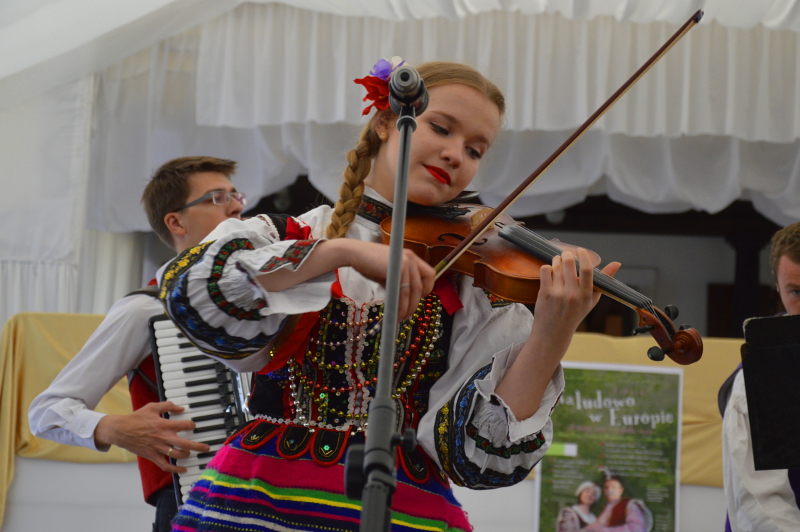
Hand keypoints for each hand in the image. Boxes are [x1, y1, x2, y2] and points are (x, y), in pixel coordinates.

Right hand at [94, 401, 210, 473]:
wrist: (121, 430)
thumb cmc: (136, 418)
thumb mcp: (152, 407)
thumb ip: (168, 406)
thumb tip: (180, 408)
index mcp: (164, 425)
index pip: (185, 425)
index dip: (192, 425)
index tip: (193, 426)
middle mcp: (163, 437)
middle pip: (186, 443)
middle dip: (198, 446)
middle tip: (206, 447)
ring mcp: (158, 448)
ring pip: (177, 455)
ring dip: (187, 455)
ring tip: (192, 453)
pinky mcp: (152, 456)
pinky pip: (166, 466)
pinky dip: (175, 469)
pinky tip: (183, 469)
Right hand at [345, 242, 435, 320]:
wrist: (354, 254)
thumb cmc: (370, 264)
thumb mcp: (389, 274)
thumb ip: (399, 285)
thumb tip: (403, 303)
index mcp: (412, 258)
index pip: (429, 275)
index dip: (425, 289)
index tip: (414, 299)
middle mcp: (412, 258)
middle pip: (421, 286)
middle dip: (415, 304)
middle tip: (407, 315)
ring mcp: (407, 261)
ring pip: (412, 291)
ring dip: (407, 308)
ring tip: (400, 318)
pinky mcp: (399, 267)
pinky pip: (403, 292)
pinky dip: (400, 306)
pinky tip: (395, 313)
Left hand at [532, 248, 620, 340]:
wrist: (554, 332)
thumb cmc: (575, 314)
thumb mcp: (592, 299)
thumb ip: (604, 281)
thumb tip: (617, 263)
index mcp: (586, 295)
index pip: (587, 270)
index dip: (583, 256)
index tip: (580, 250)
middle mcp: (573, 294)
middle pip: (569, 264)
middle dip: (567, 255)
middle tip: (566, 254)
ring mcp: (558, 294)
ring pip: (556, 266)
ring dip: (557, 260)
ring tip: (558, 261)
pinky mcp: (545, 293)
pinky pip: (545, 270)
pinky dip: (547, 267)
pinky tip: (549, 271)